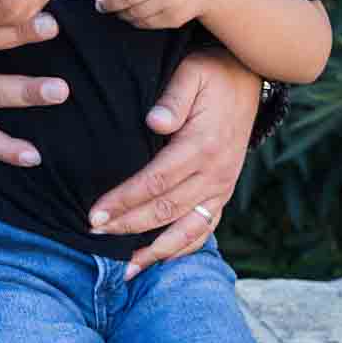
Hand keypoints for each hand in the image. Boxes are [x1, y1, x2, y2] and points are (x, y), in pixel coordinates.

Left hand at [86, 47, 259, 276]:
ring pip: (187, 230)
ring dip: (154, 251)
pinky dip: (181, 249)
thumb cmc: (212, 73)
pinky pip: (204, 230)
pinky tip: (157, 260)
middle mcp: (215, 173)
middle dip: (127, 226)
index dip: (124, 201)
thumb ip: (173, 97)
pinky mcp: (223, 194)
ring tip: (124, 269)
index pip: (156, 182)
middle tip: (92, 235)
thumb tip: (154, 122)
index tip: (94, 214)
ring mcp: (222, 187)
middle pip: (165, 210)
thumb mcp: (192, 73)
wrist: (249, 79)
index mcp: (202, 146)